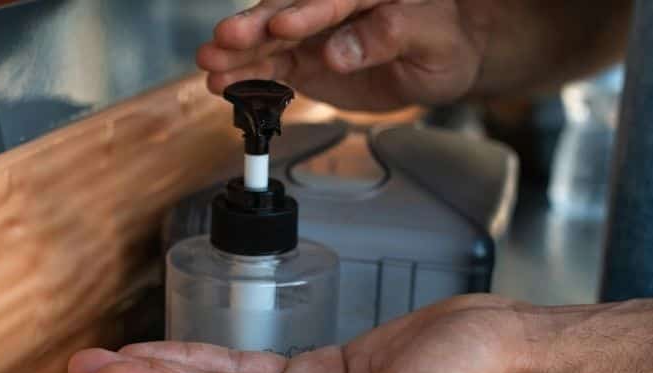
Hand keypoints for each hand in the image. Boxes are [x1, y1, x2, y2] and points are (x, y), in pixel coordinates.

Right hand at [197, 0, 490, 110]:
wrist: (439, 61)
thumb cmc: (443, 42)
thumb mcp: (434, 39)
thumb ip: (391, 36)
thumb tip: (342, 52)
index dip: (308, 12)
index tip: (284, 27)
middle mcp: (333, 2)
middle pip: (288, 9)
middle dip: (255, 26)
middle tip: (227, 38)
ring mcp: (313, 29)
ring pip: (268, 37)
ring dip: (237, 53)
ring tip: (210, 65)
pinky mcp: (302, 56)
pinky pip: (269, 65)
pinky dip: (245, 76)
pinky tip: (222, 84)